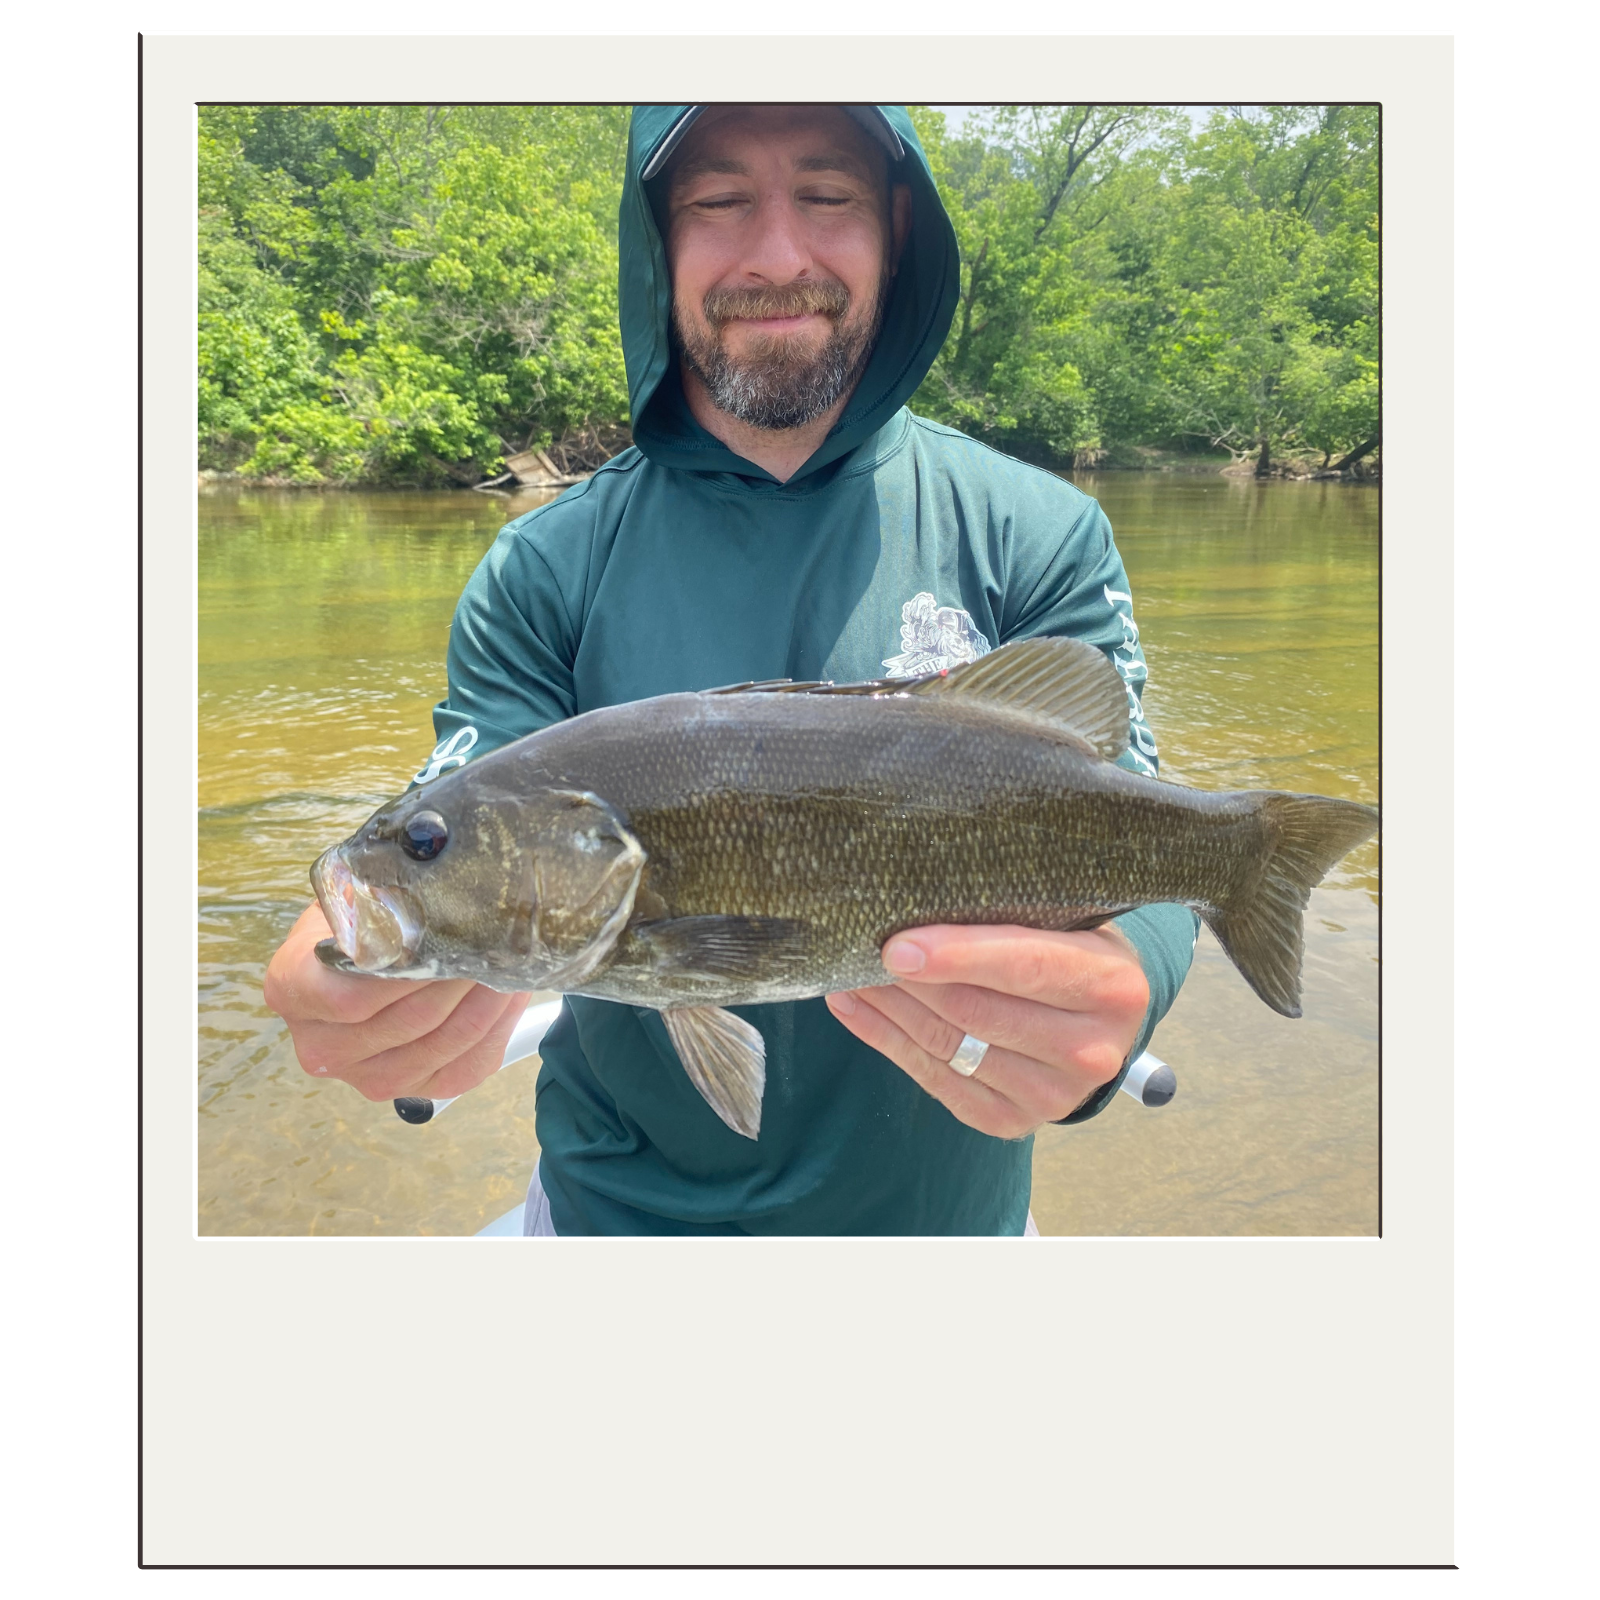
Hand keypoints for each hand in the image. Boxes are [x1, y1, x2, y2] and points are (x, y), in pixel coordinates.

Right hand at [262, 903, 530, 1103]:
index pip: (353, 995)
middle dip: (462, 979)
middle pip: (408, 1022)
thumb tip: (437, 893)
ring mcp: (363, 1077)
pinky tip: (509, 996)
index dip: (410, 972)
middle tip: (499, 946)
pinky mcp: (411, 1092)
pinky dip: (495, 1031)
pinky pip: (464, 1069)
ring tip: (511, 965)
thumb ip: (382, 898)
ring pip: (441, 1047)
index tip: (451, 940)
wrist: (364, 948)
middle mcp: (320, 1045)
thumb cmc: (363, 915)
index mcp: (293, 989)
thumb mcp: (358, 892)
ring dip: (486, 1005)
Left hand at [824, 924, 1148, 1138]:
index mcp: (1113, 987)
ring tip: (847, 973)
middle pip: (976, 1010)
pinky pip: (934, 1079)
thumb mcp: (1064, 922)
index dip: (957, 955)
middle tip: (858, 948)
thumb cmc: (1070, 952)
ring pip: (948, 1045)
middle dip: (908, 979)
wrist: (1097, 1022)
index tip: (897, 946)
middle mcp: (1092, 1051)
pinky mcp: (1013, 1122)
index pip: (1025, 966)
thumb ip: (1009, 914)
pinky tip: (855, 1008)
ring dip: (888, 1008)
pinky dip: (886, 1040)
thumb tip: (916, 898)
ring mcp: (1054, 1096)